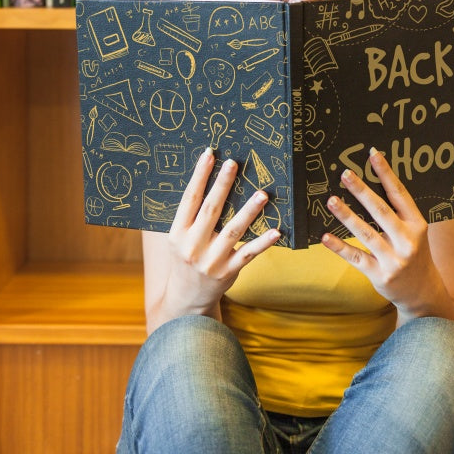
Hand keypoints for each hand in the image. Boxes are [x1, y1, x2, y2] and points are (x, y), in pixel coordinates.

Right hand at [157, 148, 280, 324]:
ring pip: (233, 230)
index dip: (199, 175)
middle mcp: (192, 245)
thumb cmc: (185, 259)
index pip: (189, 199)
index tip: (209, 154)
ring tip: (262, 194)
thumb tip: (208, 179)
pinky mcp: (228, 272)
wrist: (186, 299)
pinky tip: (276, 230)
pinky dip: (262, 242)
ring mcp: (211, 260)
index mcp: (177, 233)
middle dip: (222, 185)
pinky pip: (248, 254)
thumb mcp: (178, 239)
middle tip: (234, 163)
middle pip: (210, 210)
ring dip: (249, 211)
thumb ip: (190, 216)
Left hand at [321, 149, 453, 326]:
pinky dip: (340, 247)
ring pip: (366, 233)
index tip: (372, 155)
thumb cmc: (413, 253)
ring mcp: (393, 260)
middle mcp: (407, 241)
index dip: (386, 174)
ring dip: (347, 216)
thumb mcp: (414, 231)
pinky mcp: (380, 275)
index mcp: (417, 224)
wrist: (423, 294)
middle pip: (381, 211)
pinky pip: (356, 258)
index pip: (399, 194)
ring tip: (331, 200)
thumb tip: (371, 181)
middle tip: (345, 173)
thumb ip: (398, 212)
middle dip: (361, 191)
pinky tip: (326, 236)